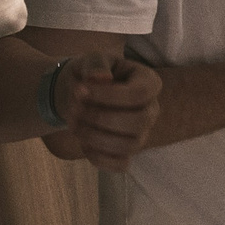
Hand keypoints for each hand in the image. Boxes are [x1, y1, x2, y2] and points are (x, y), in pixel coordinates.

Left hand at [57, 52, 160, 171]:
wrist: (79, 93)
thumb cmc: (90, 74)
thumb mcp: (91, 59)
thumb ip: (96, 64)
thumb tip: (100, 78)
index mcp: (149, 83)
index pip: (140, 94)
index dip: (109, 95)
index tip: (79, 89)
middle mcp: (151, 110)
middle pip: (139, 122)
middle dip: (100, 118)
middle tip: (74, 109)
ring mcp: (141, 133)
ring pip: (130, 146)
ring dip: (95, 137)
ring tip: (73, 124)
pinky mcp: (127, 152)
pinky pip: (121, 165)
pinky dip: (99, 158)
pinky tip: (83, 143)